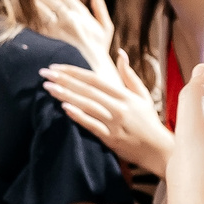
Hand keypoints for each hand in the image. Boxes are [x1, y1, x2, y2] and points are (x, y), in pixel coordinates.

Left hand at [33, 0, 120, 78]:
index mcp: (84, 15)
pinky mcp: (53, 38)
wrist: (92, 66)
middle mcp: (72, 20)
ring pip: (46, 11)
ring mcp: (61, 29)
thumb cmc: (100, 46)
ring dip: (38, 2)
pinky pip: (41, 23)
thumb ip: (100, 7)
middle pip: (55, 2)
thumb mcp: (106, 26)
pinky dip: (35, 16)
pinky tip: (29, 12)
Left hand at [40, 63, 172, 171]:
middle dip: (64, 80)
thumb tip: (120, 53)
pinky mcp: (111, 138)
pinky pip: (92, 125)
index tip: (56, 67)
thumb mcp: (142, 95)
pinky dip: (79, 116)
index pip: (94, 79)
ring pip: (87, 105)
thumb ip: (129, 75)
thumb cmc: (148, 121)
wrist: (159, 150)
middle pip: (87, 90)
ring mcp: (115, 123)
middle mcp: (119, 107)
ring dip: (66, 95)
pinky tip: (64, 108)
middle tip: (44, 74)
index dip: (74, 72)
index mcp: (125, 95)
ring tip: (48, 88)